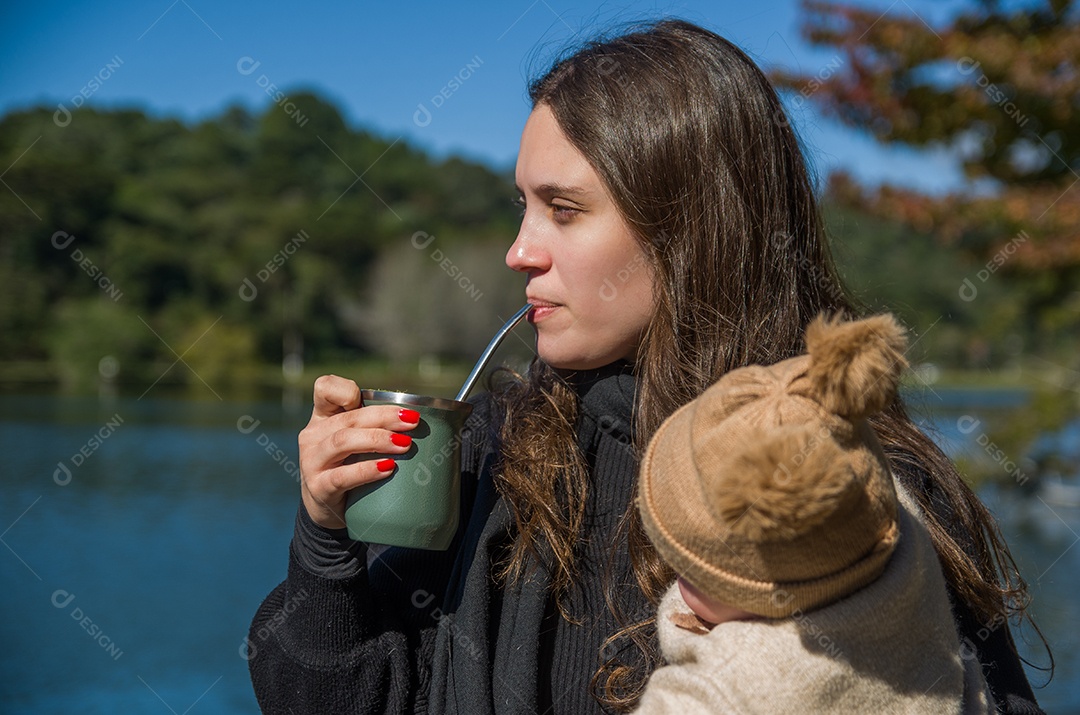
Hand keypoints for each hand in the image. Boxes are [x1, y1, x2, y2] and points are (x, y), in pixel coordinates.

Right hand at [298, 374, 419, 529]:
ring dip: (378, 439)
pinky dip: (367, 470)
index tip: (367, 398)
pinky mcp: (319, 488)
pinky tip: (388, 468)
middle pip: (348, 417)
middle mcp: (314, 436)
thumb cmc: (352, 466)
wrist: (328, 511)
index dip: (344, 389)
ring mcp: (312, 462)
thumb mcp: (358, 442)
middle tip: (413, 421)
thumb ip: (380, 426)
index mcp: (324, 417)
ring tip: (406, 444)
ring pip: (343, 441)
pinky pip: (342, 476)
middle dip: (384, 416)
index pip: (325, 389)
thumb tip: (441, 415)